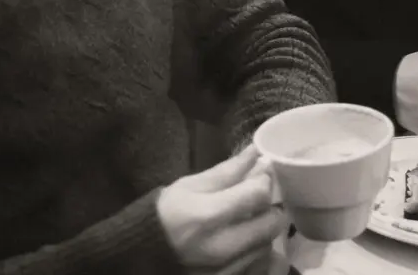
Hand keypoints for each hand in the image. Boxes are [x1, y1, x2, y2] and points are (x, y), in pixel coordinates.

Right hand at [156, 145, 286, 273]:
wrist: (148, 251)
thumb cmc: (169, 211)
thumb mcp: (193, 184)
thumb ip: (228, 171)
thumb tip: (257, 153)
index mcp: (208, 216)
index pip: (257, 195)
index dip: (264, 181)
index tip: (258, 176)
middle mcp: (222, 247)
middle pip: (270, 224)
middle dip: (270, 206)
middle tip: (257, 198)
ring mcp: (227, 269)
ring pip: (267, 244)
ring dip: (263, 227)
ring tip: (246, 218)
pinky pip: (258, 261)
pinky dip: (256, 247)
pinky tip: (241, 237)